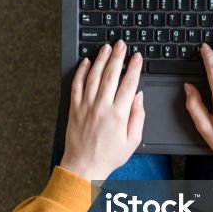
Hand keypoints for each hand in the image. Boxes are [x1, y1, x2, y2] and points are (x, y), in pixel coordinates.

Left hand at [61, 40, 144, 180]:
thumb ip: (138, 117)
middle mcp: (101, 107)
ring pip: (93, 76)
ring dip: (100, 59)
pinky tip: (86, 62)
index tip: (137, 57)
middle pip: (111, 75)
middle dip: (118, 56)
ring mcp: (86, 106)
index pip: (129, 84)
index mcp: (118, 115)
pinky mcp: (74, 108)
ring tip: (106, 48)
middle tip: (121, 44)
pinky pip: (77, 85)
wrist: (84, 166)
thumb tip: (139, 97)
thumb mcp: (132, 141)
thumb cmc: (109, 156)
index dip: (134, 67)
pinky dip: (81, 72)